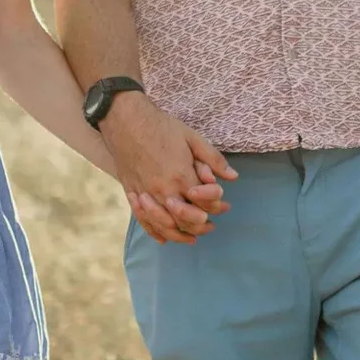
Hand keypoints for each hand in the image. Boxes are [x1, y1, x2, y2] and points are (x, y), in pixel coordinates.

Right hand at [104, 95, 234, 243]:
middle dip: (201, 226)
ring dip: (180, 235)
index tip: (225, 206)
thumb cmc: (161, 127)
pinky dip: (155, 232)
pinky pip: (143, 220)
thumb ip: (213, 159)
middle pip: (186, 220)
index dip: (217, 206)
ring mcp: (146, 195)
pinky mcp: (132, 194)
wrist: (126, 121)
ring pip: (165, 225)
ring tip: (192, 237)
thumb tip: (233, 177)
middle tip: (210, 226)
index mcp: (181, 177)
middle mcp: (163, 191)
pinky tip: (163, 238)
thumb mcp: (192, 138)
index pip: (204, 204)